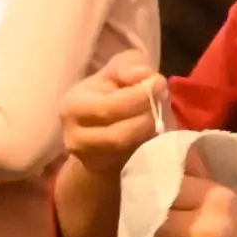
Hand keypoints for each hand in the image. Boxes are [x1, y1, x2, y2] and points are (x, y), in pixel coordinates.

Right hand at [59, 50, 163, 178]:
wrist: (101, 129)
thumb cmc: (110, 93)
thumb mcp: (116, 71)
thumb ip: (127, 65)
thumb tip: (142, 74)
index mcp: (72, 106)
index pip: (108, 107)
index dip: (138, 97)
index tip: (160, 83)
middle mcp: (74, 136)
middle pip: (118, 134)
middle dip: (147, 116)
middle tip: (164, 101)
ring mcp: (87, 159)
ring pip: (126, 150)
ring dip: (150, 132)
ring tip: (160, 114)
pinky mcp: (102, 171)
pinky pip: (131, 161)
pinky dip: (147, 145)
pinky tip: (154, 131)